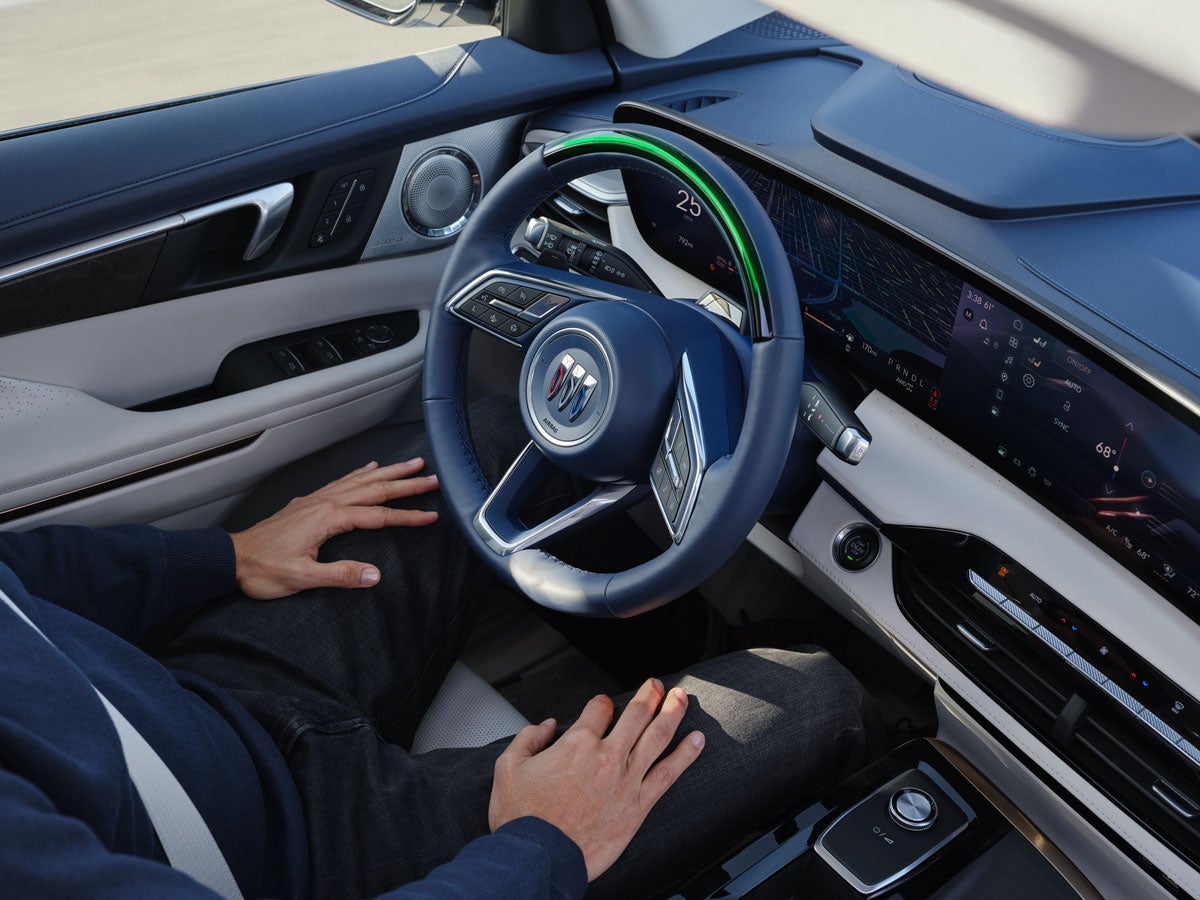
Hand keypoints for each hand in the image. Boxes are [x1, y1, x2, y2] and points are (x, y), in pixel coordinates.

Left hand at [230, 458, 439, 598]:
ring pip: (361, 480)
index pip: (378, 516)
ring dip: (388, 472)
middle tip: (433, 478)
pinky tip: (370, 467)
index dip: (407, 516)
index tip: (431, 515)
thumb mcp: (302, 578)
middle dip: (406, 484)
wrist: (232, 558)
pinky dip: (360, 472)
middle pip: (374, 489)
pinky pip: (342, 481)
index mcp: (329, 518)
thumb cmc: (264, 569)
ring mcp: (317, 499)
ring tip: (412, 465)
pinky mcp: (309, 502)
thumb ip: (340, 575)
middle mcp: (325, 502)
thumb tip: (374, 575)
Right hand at [488, 678, 704, 881]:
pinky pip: (669, 774)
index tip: (604, 705)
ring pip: (657, 736)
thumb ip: (527, 738)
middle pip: (636, 714)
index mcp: (576, 743)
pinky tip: (697, 740)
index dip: (602, 703)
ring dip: (672, 712)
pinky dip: (686, 755)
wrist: (539, 857)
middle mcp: (607, 756)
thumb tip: (545, 726)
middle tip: (657, 685)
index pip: (599, 709)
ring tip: (682, 698)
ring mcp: (627, 780)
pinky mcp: (639, 805)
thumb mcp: (509, 768)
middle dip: (649, 695)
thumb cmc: (523, 818)